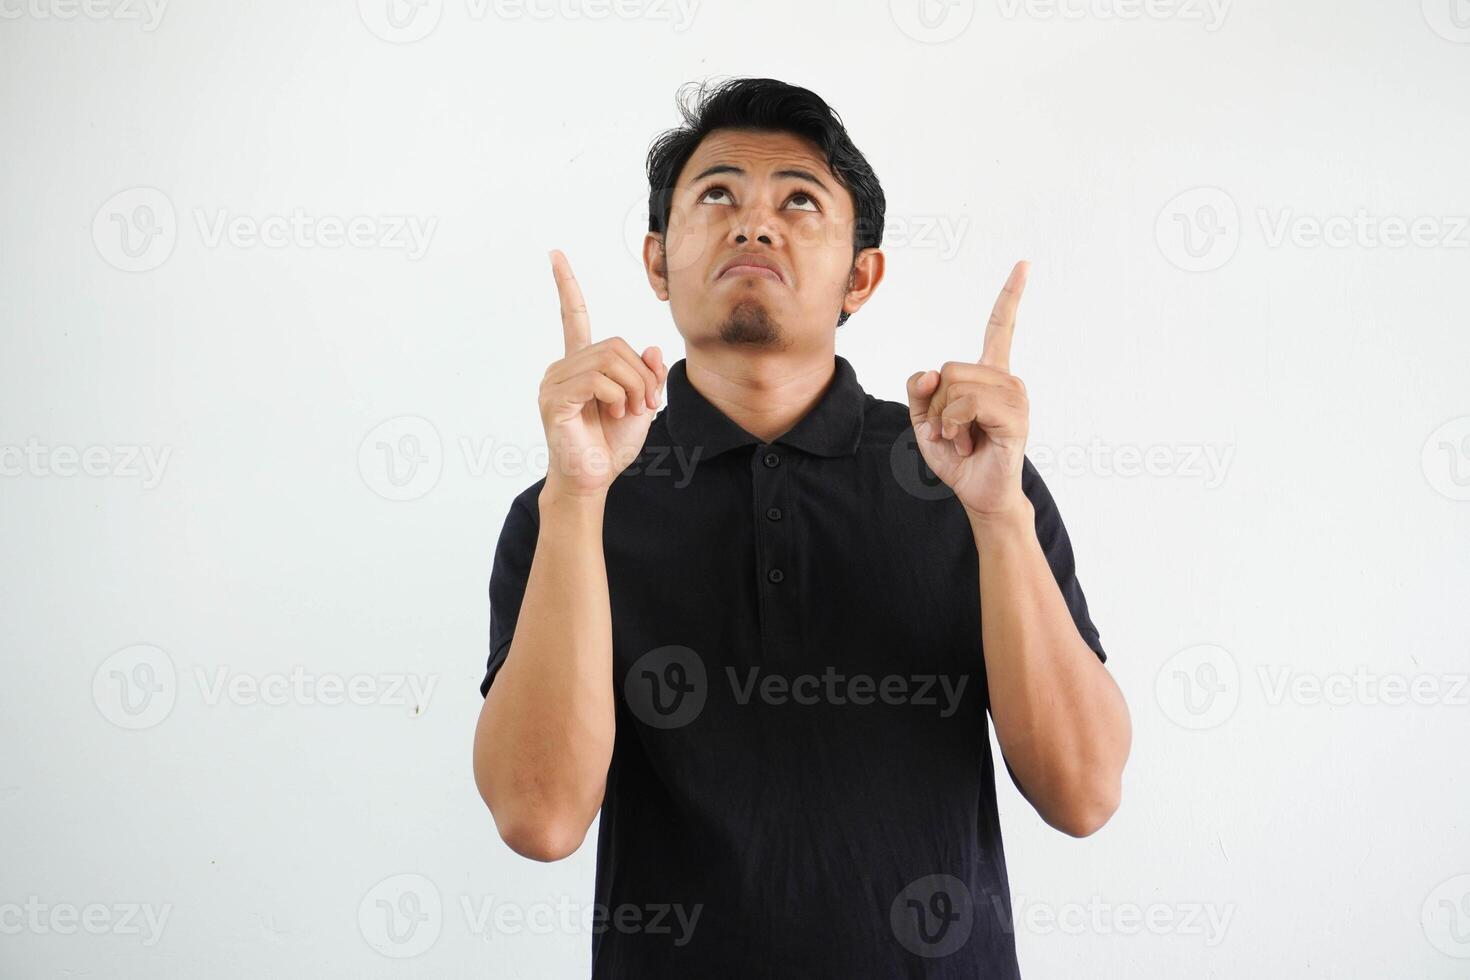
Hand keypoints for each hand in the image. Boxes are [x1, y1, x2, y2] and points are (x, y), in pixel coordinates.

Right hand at [539, 249, 667, 496]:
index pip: (573, 316)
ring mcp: (555, 381)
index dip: (566, 286)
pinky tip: (614, 413)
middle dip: (641, 374)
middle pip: (615, 345)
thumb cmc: (610, 445)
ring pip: (610, 360)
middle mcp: (563, 366)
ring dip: (633, 387)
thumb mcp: (641, 404)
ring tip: (628, 412)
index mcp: (581, 363)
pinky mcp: (554, 398)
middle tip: (646, 404)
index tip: (554, 255)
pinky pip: (597, 379)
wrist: (593, 478)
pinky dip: (617, 396)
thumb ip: (648, 375)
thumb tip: (653, 349)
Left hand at [906, 260, 1031, 519]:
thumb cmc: (957, 455)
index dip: (1010, 295)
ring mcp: (1014, 397)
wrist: (978, 493)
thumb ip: (920, 391)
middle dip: (935, 405)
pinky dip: (954, 425)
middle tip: (950, 431)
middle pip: (949, 368)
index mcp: (988, 375)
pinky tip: (967, 443)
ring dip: (944, 419)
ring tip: (961, 438)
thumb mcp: (925, 420)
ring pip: (954, 385)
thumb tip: (931, 372)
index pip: (1000, 327)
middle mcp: (1006, 380)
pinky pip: (967, 404)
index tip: (1025, 264)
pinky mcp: (1015, 416)